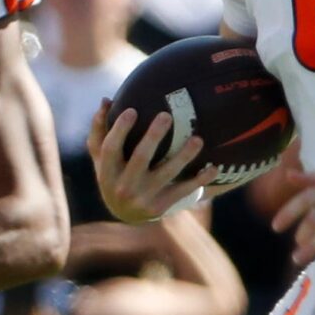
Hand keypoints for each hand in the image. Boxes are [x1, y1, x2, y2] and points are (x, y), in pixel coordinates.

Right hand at [89, 99, 216, 224]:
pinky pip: (183, 190)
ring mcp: (143, 198)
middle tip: (167, 115)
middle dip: (154, 136)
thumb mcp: (101, 157)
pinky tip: (213, 167)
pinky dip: (199, 180)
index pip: (111, 148)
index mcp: (106, 172)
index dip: (120, 129)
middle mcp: (124, 187)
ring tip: (198, 139)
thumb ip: (100, 129)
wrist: (125, 214)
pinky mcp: (160, 207)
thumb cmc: (114, 174)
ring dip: (184, 155)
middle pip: (140, 158)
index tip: (133, 109)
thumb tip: (106, 100)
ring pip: (167, 173)